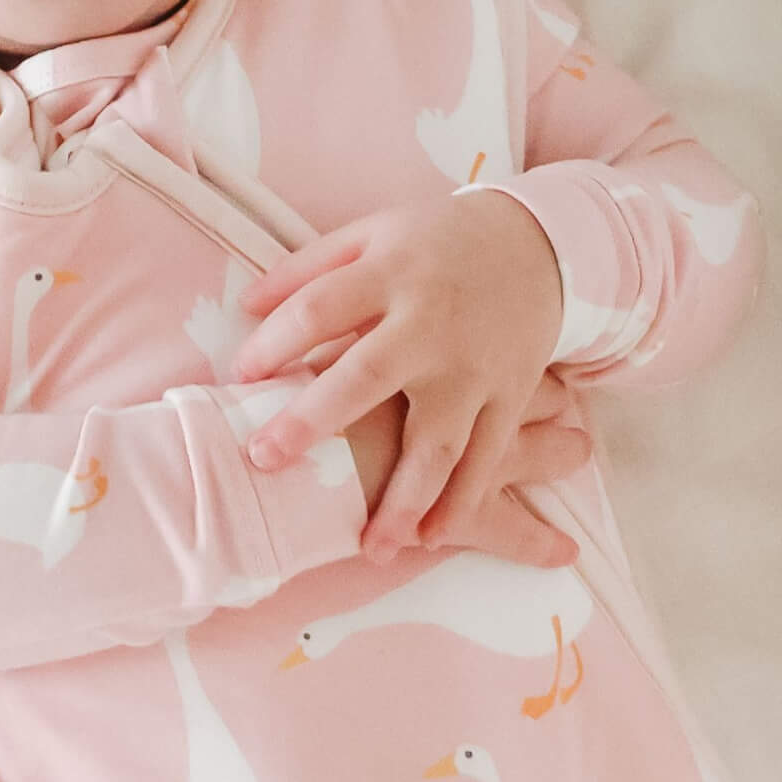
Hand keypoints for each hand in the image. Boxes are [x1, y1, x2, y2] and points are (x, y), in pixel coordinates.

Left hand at [233, 193, 564, 562]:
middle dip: (313, 422)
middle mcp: (431, 324)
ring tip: (371, 547)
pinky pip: (485, 458)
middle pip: (366, 377)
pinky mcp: (509, 396)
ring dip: (403, 498)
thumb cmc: (438, 244)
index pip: (319, 309)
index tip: (240, 377)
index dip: (273, 342)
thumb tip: (244, 304)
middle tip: (264, 461)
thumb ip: (308, 268)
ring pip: (436, 441)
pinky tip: (427, 538)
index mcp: (391, 274)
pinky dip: (460, 502)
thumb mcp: (374, 234)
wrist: (541, 244)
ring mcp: (474, 368)